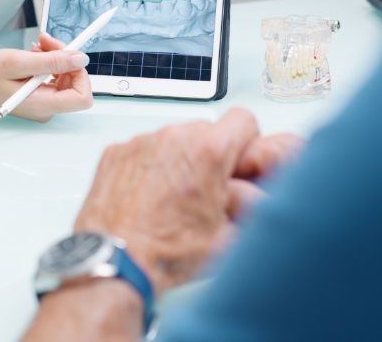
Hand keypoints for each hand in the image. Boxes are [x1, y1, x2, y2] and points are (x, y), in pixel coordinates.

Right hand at [0, 33, 92, 121]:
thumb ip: (51, 62)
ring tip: (34, 47)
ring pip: (64, 78)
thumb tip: (81, 59)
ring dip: (54, 58)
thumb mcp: (18, 62)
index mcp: (43, 105)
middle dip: (65, 59)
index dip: (80, 72)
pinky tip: (32, 55)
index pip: (82, 96)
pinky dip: (46, 63)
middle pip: (74, 83)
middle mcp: (46, 108)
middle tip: (45, 41)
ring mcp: (42, 103)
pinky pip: (53, 79)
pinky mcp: (37, 97)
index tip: (67, 53)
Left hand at [73, 108, 302, 292]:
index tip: (239, 161)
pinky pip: (144, 148)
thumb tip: (265, 198)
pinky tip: (148, 196)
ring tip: (174, 197)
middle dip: (211, 154)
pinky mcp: (117, 151)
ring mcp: (142, 142)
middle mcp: (174, 138)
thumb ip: (255, 207)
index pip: (244, 120)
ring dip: (180, 158)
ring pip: (174, 138)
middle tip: (207, 188)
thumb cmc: (165, 251)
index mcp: (208, 152)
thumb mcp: (230, 236)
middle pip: (207, 129)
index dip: (247, 142)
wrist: (116, 260)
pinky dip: (149, 165)